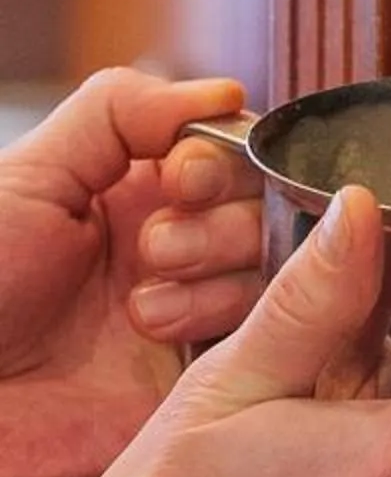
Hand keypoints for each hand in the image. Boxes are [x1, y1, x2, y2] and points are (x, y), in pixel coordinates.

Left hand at [0, 70, 267, 476]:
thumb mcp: (28, 178)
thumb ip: (118, 112)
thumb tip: (223, 92)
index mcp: (138, 192)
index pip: (234, 152)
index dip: (222, 160)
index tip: (180, 178)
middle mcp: (181, 249)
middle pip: (267, 210)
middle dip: (217, 223)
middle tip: (151, 251)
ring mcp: (200, 317)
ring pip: (276, 272)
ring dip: (213, 280)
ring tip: (138, 312)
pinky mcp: (211, 383)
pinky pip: (273, 341)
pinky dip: (228, 330)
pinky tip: (158, 338)